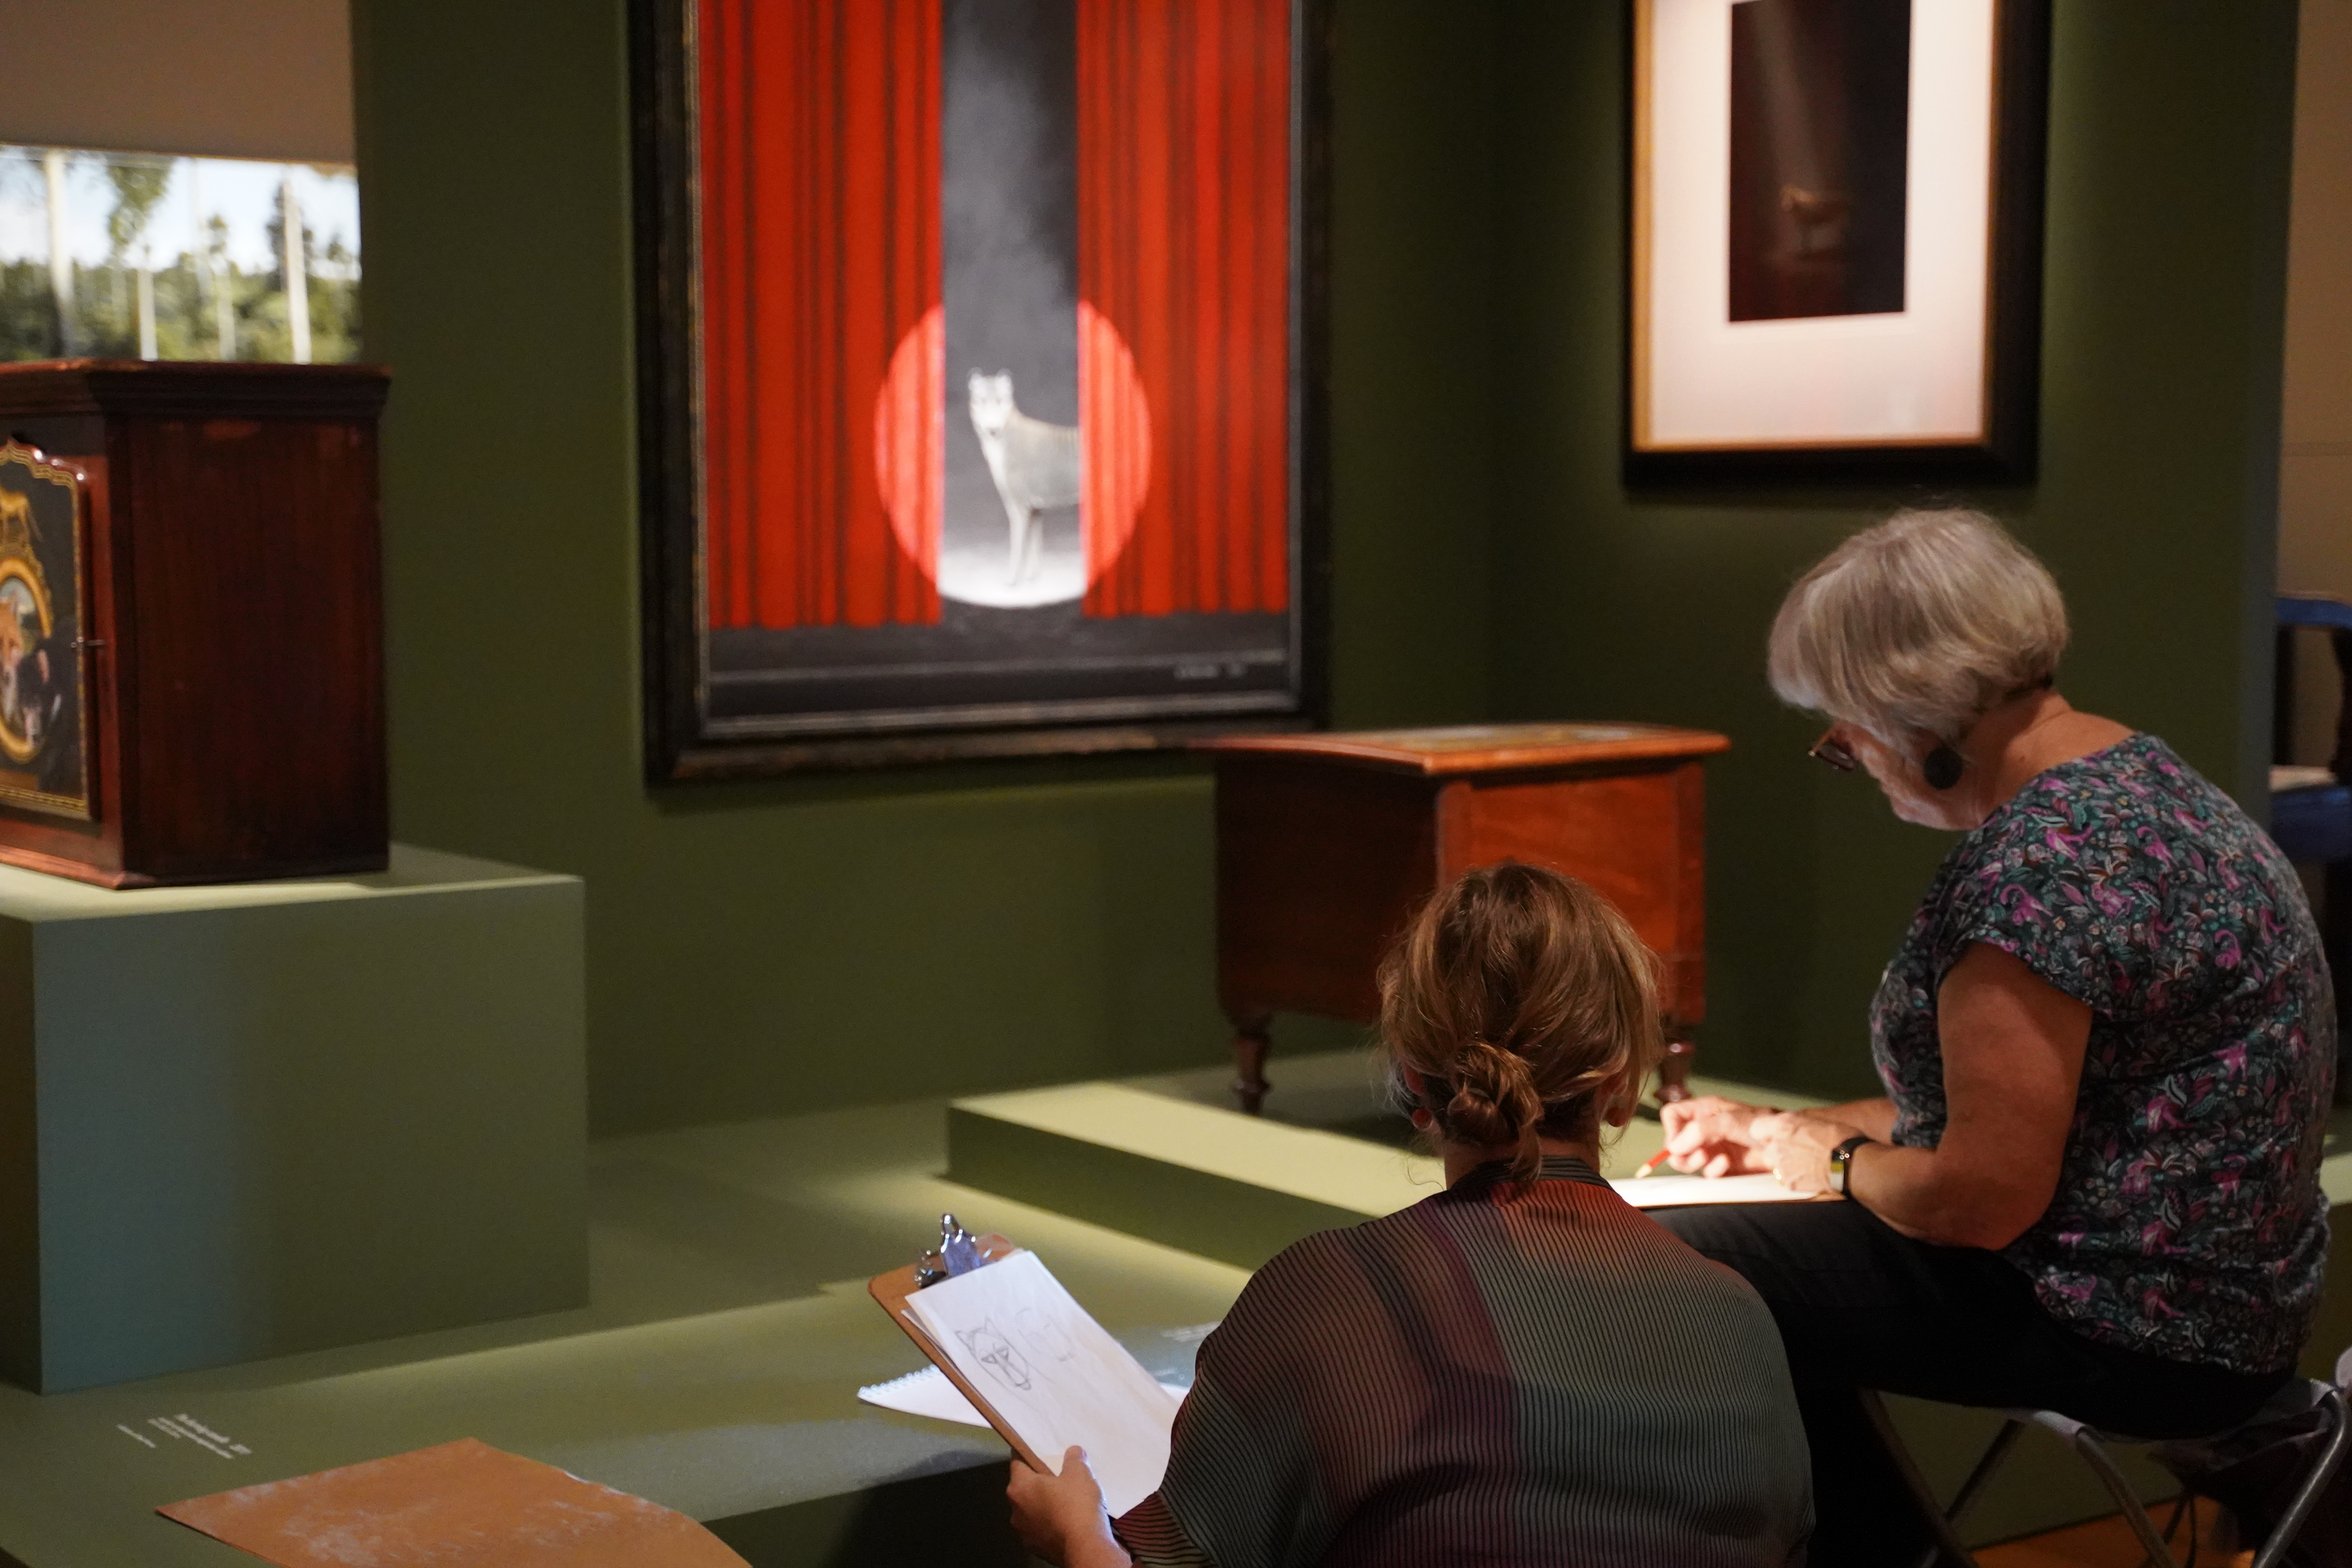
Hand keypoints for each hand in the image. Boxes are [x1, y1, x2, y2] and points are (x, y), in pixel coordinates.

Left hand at [1008, 1446, 1130, 1567]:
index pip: (1017, 1462)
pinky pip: (1041, 1530)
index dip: (1027, 1453)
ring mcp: (1025, 1533)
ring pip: (1032, 1511)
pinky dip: (1050, 1524)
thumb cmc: (1076, 1505)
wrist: (1085, 1548)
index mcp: (1020, 1487)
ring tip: (1065, 1501)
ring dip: (1044, 1505)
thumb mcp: (1079, 1473)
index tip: (1037, 1450)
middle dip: (1038, 1482)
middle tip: (1057, 1475)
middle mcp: (1016, 1510)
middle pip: (1024, 1488)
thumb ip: (1074, 1458)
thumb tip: (1073, 1452)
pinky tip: (1067, 1522)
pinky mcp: (1036, 1549)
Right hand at [1657, 1095, 1775, 1177]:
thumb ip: (1699, 1131)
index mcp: (1703, 1110)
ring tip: (1709, 1158)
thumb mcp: (1728, 1121)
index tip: (1679, 1142)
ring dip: (1694, 1162)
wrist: (1783, 1146)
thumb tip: (1674, 1147)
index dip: (1671, 1129)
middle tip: (1698, 1154)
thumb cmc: (1761, 1124)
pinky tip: (1725, 1164)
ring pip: (1685, 1159)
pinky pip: (1703, 1172)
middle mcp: (1704, 1128)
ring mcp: (1711, 1147)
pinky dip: (1711, 1170)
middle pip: (1675, 1141)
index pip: (1672, 1115)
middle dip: (1681, 1151)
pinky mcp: (1720, 1165)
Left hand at [1749, 1110, 1866, 1195]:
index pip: (1757, 1128)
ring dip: (1785, 1165)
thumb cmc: (1841, 1139)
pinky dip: (1794, 1178)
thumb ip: (1795, 1125)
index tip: (1774, 1136)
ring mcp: (1781, 1164)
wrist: (1852, 1163)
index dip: (1766, 1132)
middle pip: (1766, 1149)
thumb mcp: (1815, 1121)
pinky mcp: (1788, 1182)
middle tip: (1798, 1152)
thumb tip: (1788, 1128)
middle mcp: (1777, 1143)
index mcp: (1783, 1124)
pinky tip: (1810, 1175)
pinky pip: (1785, 1179)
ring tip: (1807, 1164)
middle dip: (1777, 1151)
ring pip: (1775, 1165)